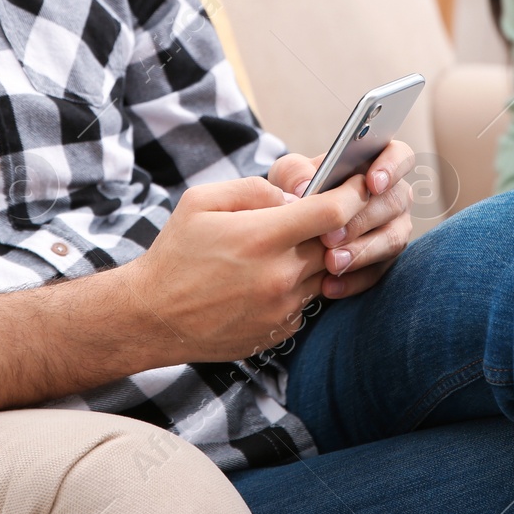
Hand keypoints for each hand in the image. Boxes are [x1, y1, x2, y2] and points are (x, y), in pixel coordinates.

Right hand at [120, 175, 370, 363]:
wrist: (152, 316)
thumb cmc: (175, 253)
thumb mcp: (202, 201)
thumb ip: (254, 189)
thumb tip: (294, 197)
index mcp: (263, 237)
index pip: (333, 212)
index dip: (354, 193)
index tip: (360, 183)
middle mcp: (280, 275)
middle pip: (336, 243)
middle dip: (333, 226)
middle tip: (319, 214)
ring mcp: (282, 307)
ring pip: (324, 274)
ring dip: (314, 258)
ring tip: (282, 248)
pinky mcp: (280, 330)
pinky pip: (307, 301)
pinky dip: (298, 287)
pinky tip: (267, 279)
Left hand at [267, 141, 414, 299]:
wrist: (292, 226)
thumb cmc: (297, 189)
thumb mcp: (289, 175)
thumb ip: (296, 172)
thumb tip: (305, 187)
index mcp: (376, 163)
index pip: (400, 156)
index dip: (391, 167)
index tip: (372, 184)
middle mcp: (393, 196)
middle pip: (394, 202)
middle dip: (362, 219)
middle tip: (331, 235)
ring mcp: (394, 229)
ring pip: (393, 240)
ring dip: (362, 253)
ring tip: (330, 263)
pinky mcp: (385, 261)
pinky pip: (379, 273)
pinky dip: (354, 281)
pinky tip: (329, 287)